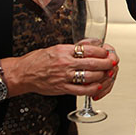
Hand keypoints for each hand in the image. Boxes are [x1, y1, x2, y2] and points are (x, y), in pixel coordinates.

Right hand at [4, 42, 118, 100]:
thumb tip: (90, 45)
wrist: (23, 74)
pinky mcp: (62, 88)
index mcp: (63, 51)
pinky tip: (97, 86)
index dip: (100, 51)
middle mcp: (64, 63)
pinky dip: (92, 89)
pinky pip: (81, 90)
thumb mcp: (55, 48)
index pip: (87, 49)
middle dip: (106, 63)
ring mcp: (64, 77)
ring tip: (106, 74)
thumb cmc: (37, 61)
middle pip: (92, 63)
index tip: (106, 52)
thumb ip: (72, 48)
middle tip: (112, 63)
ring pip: (89, 76)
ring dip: (101, 75)